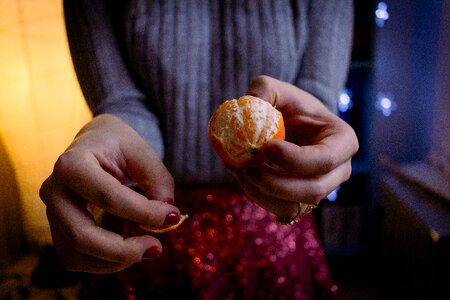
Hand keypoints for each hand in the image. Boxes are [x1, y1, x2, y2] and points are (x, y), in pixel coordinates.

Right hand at [39, 114, 178, 272]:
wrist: (93, 143)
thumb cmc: (117, 145)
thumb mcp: (141, 151)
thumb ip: (158, 179)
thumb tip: (168, 216)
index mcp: (72, 164)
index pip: (108, 197)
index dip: (143, 212)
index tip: (173, 216)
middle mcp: (53, 191)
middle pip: (82, 235)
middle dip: (123, 249)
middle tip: (158, 248)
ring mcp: (51, 213)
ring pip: (75, 254)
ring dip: (115, 261)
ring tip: (148, 249)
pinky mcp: (58, 229)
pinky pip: (75, 258)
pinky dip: (104, 263)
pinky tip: (129, 250)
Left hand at [225, 76, 358, 218]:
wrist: (290, 125)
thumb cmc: (290, 106)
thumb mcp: (278, 90)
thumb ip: (264, 88)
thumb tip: (249, 103)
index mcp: (343, 141)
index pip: (325, 159)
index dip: (295, 159)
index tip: (265, 147)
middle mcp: (339, 170)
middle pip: (314, 189)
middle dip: (276, 183)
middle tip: (246, 169)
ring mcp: (322, 189)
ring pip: (296, 206)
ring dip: (263, 193)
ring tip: (240, 171)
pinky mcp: (302, 201)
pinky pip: (282, 211)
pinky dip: (259, 198)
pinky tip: (243, 178)